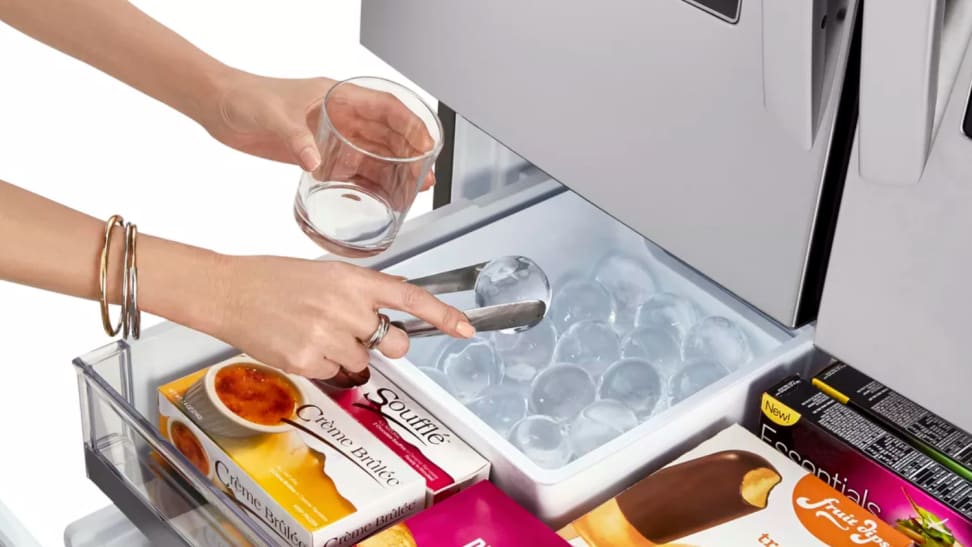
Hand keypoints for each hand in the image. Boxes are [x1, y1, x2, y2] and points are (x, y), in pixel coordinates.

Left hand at [204, 71, 435, 189]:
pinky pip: (352, 167)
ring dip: (394, 170)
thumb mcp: (274, 117)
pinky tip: (377, 195)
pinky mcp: (319, 152)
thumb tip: (315, 161)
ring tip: (411, 189)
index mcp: (338, 96)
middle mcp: (340, 115)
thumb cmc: (245, 98)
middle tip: (424, 176)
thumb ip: (296, 139)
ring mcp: (331, 135)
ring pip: (374, 152)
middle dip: (410, 153)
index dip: (411, 124)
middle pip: (387, 133)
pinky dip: (368, 180)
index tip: (428, 143)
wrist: (219, 107)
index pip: (387, 107)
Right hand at [210, 255, 472, 378]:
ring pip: (362, 361)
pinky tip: (299, 343)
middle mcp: (345, 306)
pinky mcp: (307, 360)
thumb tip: (390, 308)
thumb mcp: (324, 273)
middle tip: (353, 331)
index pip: (409, 297)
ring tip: (312, 330)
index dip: (442, 315)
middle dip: (383, 342)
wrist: (229, 292)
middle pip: (393, 340)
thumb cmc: (272, 279)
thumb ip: (361, 292)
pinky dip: (321, 364)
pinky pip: (334, 373)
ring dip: (345, 353)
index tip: (465, 328)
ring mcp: (327, 335)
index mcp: (352, 279)